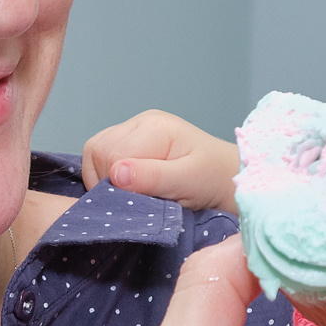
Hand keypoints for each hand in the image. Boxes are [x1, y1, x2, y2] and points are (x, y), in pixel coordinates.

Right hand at [82, 110, 239, 211]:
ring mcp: (136, 128)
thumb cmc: (214, 180)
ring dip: (105, 178)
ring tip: (132, 194)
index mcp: (155, 127)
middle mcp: (141, 122)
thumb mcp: (188, 182)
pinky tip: (128, 186)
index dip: (114, 184)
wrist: (229, 178)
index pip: (110, 154)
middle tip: (135, 200)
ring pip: (95, 152)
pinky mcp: (133, 140)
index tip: (135, 202)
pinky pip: (102, 155)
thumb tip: (117, 173)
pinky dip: (107, 174)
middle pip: (97, 150)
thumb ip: (153, 177)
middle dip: (108, 181)